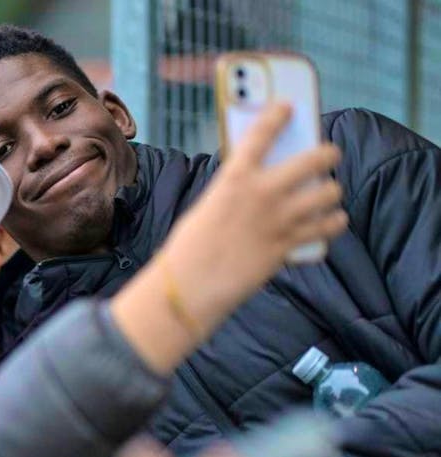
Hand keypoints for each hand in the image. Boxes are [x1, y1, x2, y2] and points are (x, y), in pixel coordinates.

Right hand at [163, 103, 345, 328]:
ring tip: (327, 194)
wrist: (191, 283)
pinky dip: (332, 224)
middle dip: (327, 153)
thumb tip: (265, 177)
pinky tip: (331, 221)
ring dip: (330, 192)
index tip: (288, 106)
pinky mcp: (288, 246)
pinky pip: (326, 228)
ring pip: (329, 194)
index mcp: (234, 178)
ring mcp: (279, 220)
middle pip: (314, 159)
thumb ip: (237, 187)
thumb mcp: (210, 204)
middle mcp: (262, 193)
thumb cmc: (191, 244)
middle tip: (328, 154)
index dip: (277, 115)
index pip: (260, 134)